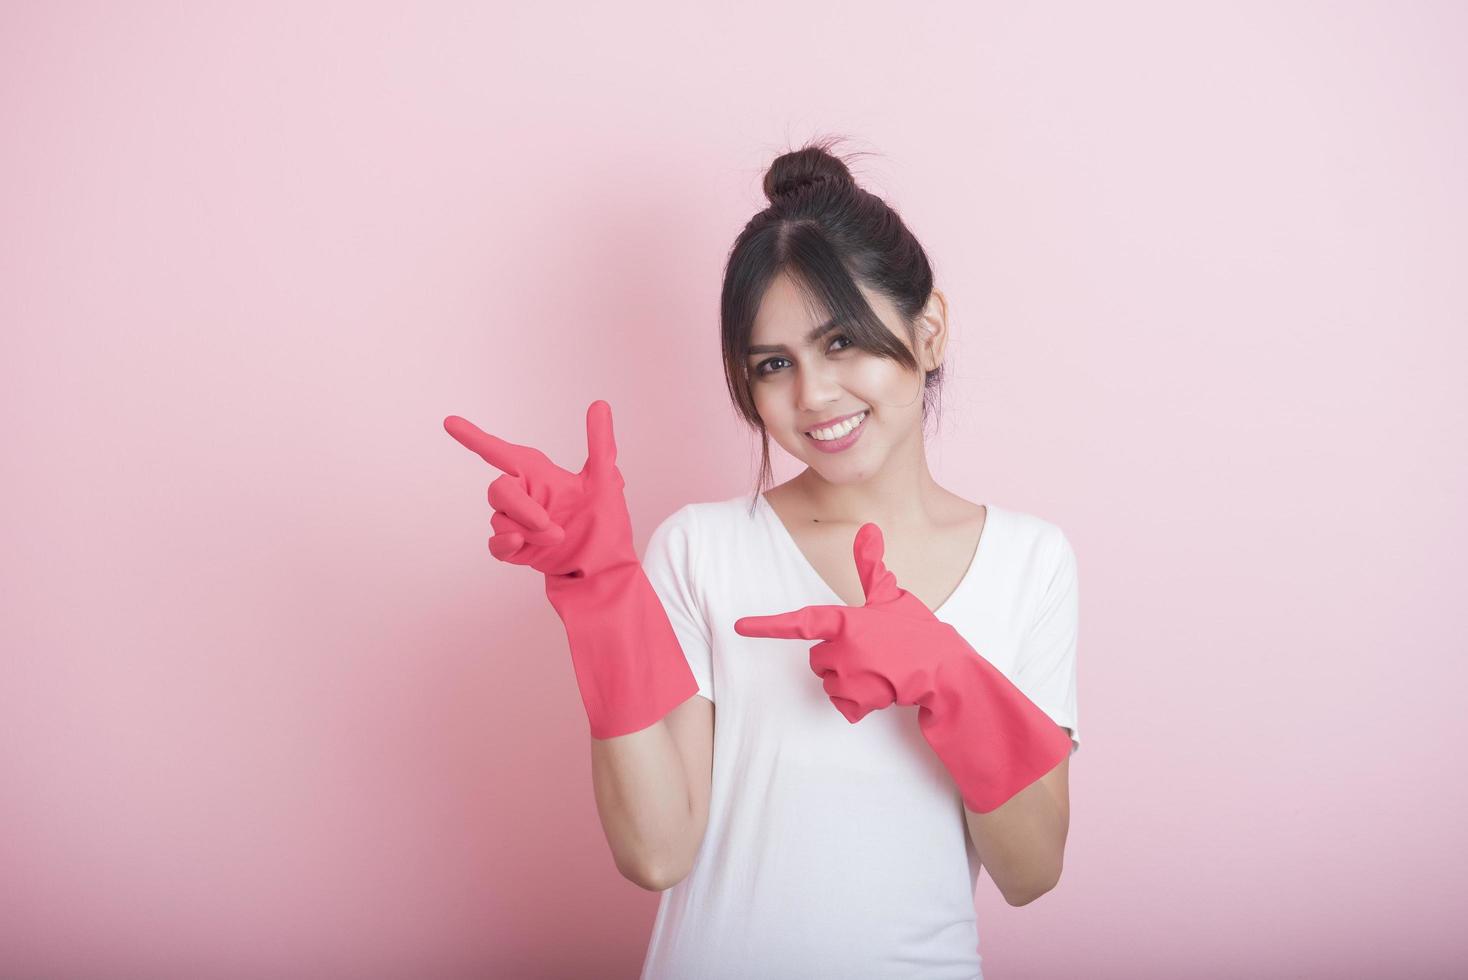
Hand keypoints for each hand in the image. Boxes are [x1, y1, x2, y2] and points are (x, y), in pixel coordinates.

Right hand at [443, 400, 635, 580]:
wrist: (605, 566)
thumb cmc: (607, 523)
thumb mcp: (605, 481)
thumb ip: (600, 443)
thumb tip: (600, 405)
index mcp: (539, 475)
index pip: (500, 452)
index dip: (474, 437)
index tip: (450, 422)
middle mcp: (525, 495)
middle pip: (498, 489)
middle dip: (520, 507)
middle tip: (548, 524)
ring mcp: (519, 522)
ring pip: (500, 519)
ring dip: (528, 531)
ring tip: (558, 538)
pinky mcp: (517, 548)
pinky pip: (495, 543)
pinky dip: (504, 544)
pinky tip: (520, 545)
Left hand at [733, 522, 964, 722]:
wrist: (945, 669)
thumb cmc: (917, 631)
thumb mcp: (892, 596)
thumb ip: (870, 567)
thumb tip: (867, 529)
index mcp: (846, 620)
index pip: (799, 622)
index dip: (767, 625)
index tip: (740, 627)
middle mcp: (843, 647)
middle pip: (816, 659)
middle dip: (836, 658)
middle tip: (868, 653)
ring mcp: (850, 675)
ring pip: (828, 683)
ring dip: (848, 681)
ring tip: (878, 671)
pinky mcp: (860, 699)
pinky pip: (843, 705)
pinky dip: (857, 703)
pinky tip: (879, 690)